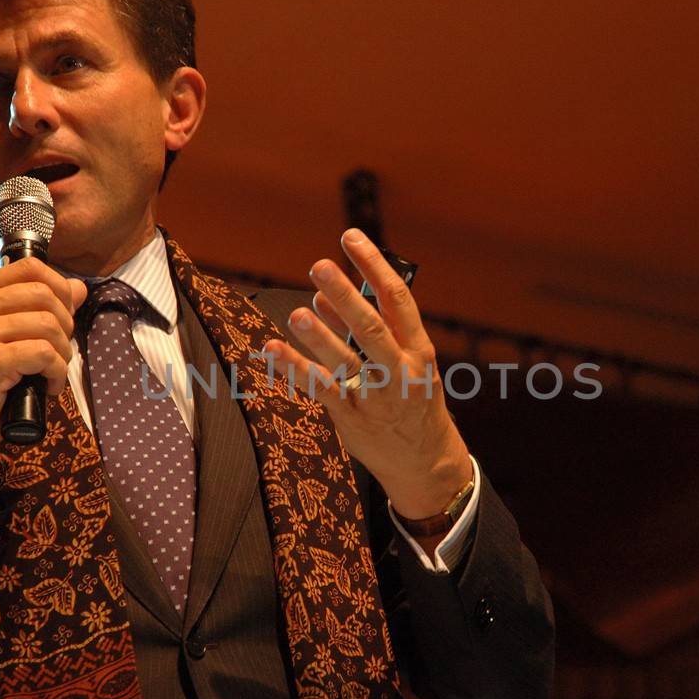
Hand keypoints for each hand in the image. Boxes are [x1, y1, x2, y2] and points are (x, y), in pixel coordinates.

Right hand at [0, 258, 89, 486]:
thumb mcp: (11, 335)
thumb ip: (40, 308)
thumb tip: (78, 288)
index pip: (30, 268)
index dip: (59, 287)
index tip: (66, 313)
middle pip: (43, 294)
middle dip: (65, 324)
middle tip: (59, 350)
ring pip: (47, 325)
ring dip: (62, 353)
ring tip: (53, 371)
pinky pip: (43, 354)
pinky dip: (56, 373)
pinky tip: (49, 387)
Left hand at [262, 229, 472, 519]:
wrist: (425, 461)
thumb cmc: (411, 401)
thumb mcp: (407, 362)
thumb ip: (369, 329)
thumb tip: (325, 296)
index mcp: (418, 350)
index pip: (397, 299)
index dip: (374, 266)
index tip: (351, 237)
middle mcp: (399, 371)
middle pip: (372, 328)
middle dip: (345, 295)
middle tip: (320, 265)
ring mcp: (376, 397)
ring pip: (346, 361)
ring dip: (320, 336)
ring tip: (299, 313)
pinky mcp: (351, 418)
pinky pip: (320, 389)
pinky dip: (294, 368)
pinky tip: (273, 349)